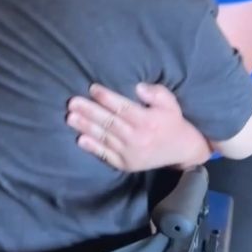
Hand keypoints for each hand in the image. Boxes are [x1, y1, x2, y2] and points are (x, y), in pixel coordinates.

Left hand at [68, 83, 211, 171]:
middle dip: (89, 111)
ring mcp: (130, 152)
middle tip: (72, 102)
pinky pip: (106, 155)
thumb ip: (155, 93)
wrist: (181, 151)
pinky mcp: (125, 164)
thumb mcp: (170, 103)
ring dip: (86, 127)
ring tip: (70, 117)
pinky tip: (80, 139)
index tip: (92, 88)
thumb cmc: (172, 121)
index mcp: (147, 120)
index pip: (122, 107)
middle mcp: (137, 137)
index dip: (106, 97)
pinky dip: (92, 148)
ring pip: (104, 137)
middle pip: (109, 122)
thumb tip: (138, 87)